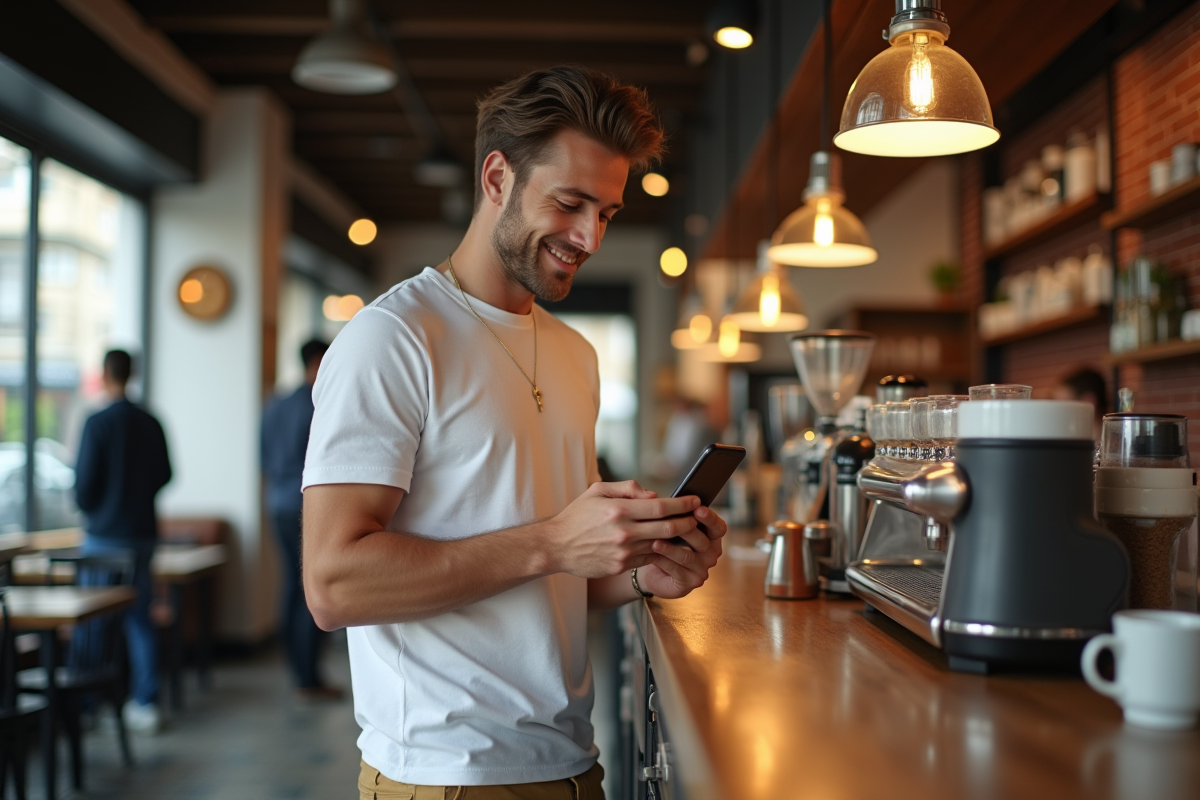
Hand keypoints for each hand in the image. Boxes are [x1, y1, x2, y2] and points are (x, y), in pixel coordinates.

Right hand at [545, 480, 703, 578]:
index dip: (683, 504)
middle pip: (668, 528)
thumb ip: (627, 488)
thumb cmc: (577, 515)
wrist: (556, 547)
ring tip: (687, 532)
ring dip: (677, 539)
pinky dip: (660, 552)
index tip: (695, 500)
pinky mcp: (621, 566)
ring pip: (661, 545)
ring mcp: (623, 552)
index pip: (661, 506)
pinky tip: (666, 546)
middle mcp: (624, 532)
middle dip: (688, 522)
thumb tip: (653, 494)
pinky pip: (649, 559)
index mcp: (619, 509)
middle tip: (697, 518)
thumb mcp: (597, 491)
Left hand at [636, 505, 727, 598]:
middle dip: (686, 530)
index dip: (710, 518)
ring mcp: (702, 569)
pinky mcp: (690, 583)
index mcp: (712, 536)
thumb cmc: (665, 541)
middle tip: (670, 522)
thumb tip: (659, 497)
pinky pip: (677, 570)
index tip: (698, 508)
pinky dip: (663, 560)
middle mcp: (711, 553)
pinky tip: (652, 553)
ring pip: (687, 557)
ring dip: (670, 548)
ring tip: (655, 541)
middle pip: (702, 541)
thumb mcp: (670, 525)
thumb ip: (671, 512)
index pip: (718, 527)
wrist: (655, 569)